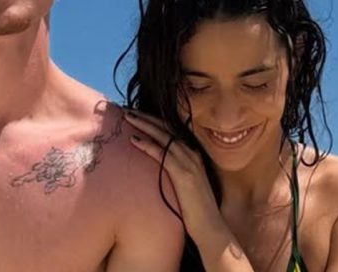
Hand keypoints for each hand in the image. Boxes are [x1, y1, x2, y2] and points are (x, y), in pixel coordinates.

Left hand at [124, 109, 230, 242]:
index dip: (154, 120)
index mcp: (193, 155)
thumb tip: (157, 166)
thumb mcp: (185, 185)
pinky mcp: (183, 175)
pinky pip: (163, 154)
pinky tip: (134, 140)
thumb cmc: (196, 210)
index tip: (137, 114)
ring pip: (164, 136)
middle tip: (128, 110)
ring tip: (127, 117)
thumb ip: (175, 172)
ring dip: (144, 125)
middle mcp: (193, 155)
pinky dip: (148, 145)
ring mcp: (189, 164)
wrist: (210, 227)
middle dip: (146, 117)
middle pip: (167, 129)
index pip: (172, 131)